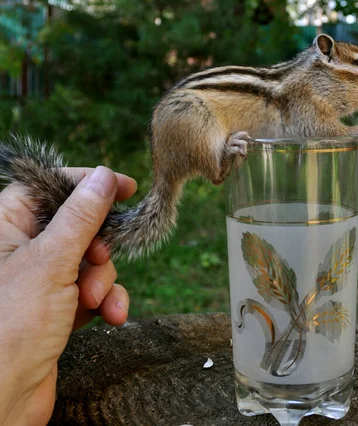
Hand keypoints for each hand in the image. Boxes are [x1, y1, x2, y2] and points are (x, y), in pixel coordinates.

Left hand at [0, 166, 135, 424]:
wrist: (1, 400)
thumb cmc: (10, 328)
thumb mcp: (52, 262)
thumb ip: (82, 217)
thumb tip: (105, 176)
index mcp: (4, 227)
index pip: (50, 188)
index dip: (88, 184)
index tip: (126, 187)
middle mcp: (20, 250)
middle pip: (77, 225)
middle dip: (98, 247)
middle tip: (100, 260)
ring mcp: (38, 280)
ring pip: (89, 261)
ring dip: (103, 280)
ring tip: (94, 302)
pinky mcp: (54, 307)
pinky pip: (91, 290)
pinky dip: (105, 301)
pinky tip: (111, 316)